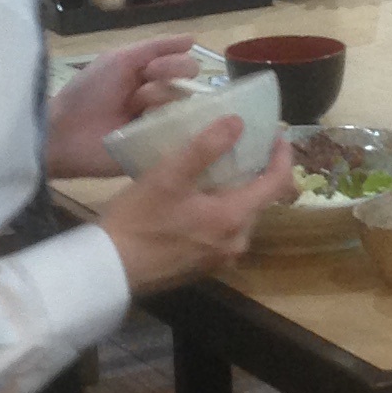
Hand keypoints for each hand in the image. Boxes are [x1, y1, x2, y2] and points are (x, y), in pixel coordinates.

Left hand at [44, 34, 198, 176]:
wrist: (66, 132)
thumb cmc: (90, 92)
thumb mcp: (119, 60)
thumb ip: (155, 47)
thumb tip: (192, 39)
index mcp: (151, 78)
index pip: (185, 65)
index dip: (174, 64)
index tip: (150, 70)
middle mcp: (161, 101)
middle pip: (189, 86)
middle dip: (166, 83)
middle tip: (140, 91)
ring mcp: (160, 128)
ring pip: (184, 110)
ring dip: (157, 104)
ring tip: (131, 111)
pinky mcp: (157, 152)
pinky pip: (180, 139)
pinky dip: (170, 131)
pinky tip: (150, 128)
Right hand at [103, 120, 296, 296]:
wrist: (110, 270)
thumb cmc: (139, 220)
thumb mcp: (169, 177)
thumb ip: (206, 147)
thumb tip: (237, 122)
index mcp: (234, 218)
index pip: (276, 184)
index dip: (281, 156)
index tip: (276, 135)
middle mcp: (235, 242)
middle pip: (259, 201)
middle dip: (256, 172)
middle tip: (240, 146)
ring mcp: (220, 258)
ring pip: (240, 216)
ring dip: (236, 191)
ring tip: (216, 168)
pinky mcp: (203, 265)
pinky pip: (223, 231)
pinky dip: (220, 209)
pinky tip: (197, 198)